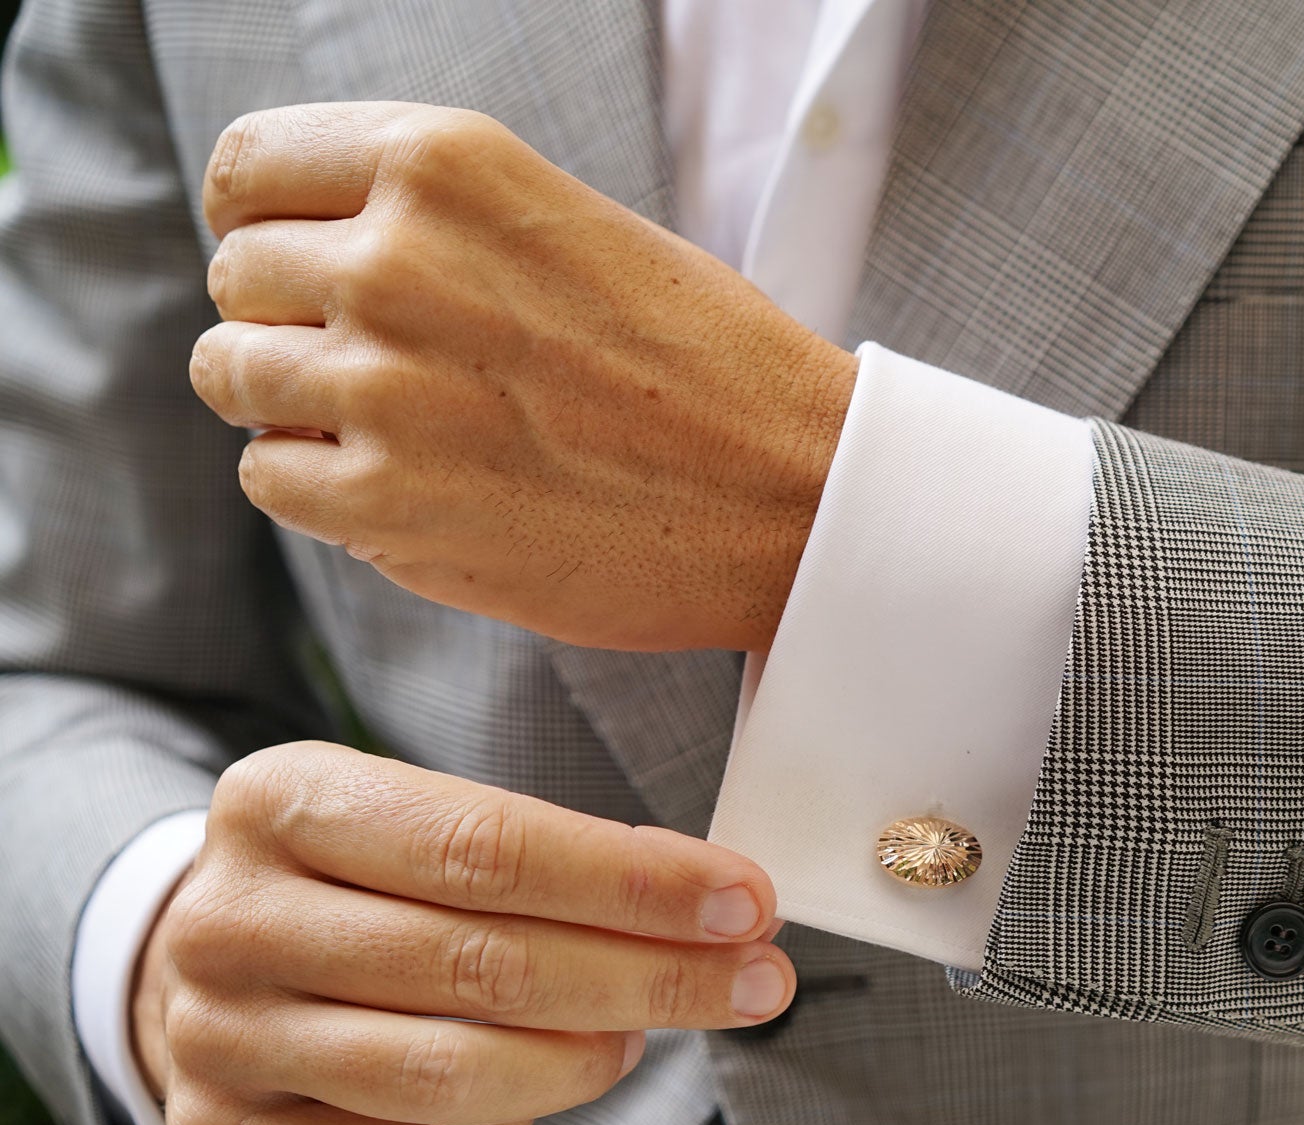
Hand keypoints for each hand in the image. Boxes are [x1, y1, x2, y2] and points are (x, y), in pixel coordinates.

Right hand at [130, 741, 792, 1124]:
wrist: (195, 960)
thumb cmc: (353, 879)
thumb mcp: (420, 818)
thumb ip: (550, 850)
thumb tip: (712, 898)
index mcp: (284, 801)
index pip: (486, 846)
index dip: (632, 883)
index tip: (746, 901)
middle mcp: (232, 919)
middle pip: (480, 963)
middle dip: (649, 975)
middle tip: (756, 979)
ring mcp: (216, 1038)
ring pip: (447, 1071)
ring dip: (586, 1060)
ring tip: (648, 1034)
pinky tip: (552, 1083)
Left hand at [189, 102, 857, 653]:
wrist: (793, 493)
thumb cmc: (703, 360)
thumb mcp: (568, 222)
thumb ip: (433, 220)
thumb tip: (303, 255)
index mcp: (444, 165)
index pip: (248, 170)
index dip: (263, 222)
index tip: (299, 264)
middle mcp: (396, 261)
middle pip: (237, 277)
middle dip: (290, 320)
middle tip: (383, 364)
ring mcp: (383, 386)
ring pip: (233, 377)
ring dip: (295, 404)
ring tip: (395, 427)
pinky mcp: (387, 503)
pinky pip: (269, 476)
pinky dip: (318, 486)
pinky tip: (407, 485)